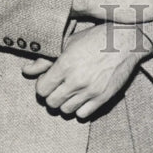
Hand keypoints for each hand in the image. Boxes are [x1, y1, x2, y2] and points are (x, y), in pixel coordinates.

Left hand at [21, 25, 146, 118]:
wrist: (127, 40)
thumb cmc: (96, 38)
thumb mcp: (69, 43)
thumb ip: (46, 59)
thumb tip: (26, 70)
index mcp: (66, 64)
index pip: (41, 90)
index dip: (43, 85)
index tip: (49, 79)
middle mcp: (76, 80)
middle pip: (51, 103)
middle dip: (52, 95)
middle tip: (59, 86)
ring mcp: (90, 91)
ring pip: (65, 111)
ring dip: (66, 102)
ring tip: (72, 91)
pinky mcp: (103, 98)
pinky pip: (82, 115)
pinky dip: (80, 108)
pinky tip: (83, 96)